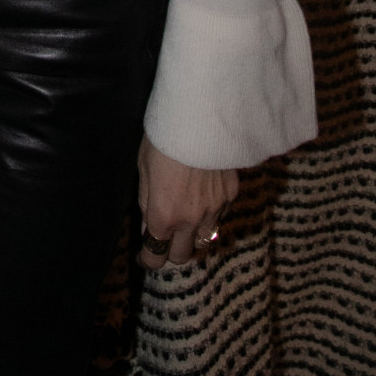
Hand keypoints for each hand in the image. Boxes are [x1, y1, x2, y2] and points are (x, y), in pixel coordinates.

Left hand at [137, 134, 238, 267]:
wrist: (199, 115)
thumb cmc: (162, 138)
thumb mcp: (143, 169)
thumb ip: (146, 203)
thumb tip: (149, 228)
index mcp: (164, 215)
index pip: (156, 256)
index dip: (148, 259)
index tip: (145, 255)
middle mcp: (191, 220)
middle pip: (182, 256)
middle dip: (171, 251)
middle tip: (165, 237)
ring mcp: (215, 209)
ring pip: (204, 239)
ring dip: (193, 235)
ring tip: (186, 219)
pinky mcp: (231, 195)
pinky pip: (220, 215)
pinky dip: (210, 214)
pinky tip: (203, 196)